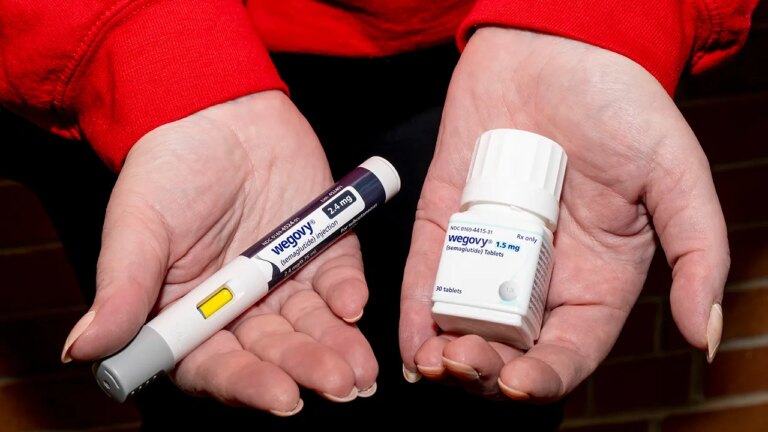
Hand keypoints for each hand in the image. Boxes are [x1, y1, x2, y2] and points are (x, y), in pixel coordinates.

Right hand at [62, 91, 376, 412]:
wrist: (216, 110)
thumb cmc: (167, 168)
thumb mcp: (137, 225)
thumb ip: (122, 288)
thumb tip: (84, 352)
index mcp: (190, 314)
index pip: (218, 365)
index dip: (248, 384)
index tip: (280, 397)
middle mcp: (241, 307)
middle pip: (274, 352)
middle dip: (305, 369)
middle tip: (337, 384)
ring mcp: (284, 280)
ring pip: (313, 326)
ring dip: (338, 346)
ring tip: (359, 369)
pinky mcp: (321, 250)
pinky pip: (340, 279)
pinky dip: (349, 292)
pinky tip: (353, 304)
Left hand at [399, 28, 728, 400]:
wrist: (558, 44)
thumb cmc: (623, 105)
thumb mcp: (675, 176)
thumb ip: (698, 253)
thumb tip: (706, 334)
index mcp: (595, 277)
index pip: (569, 348)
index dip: (545, 376)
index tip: (519, 385)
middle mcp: (538, 272)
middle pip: (510, 345)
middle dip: (486, 368)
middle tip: (465, 366)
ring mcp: (488, 247)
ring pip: (464, 318)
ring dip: (446, 350)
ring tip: (435, 361)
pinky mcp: (446, 217)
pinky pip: (427, 270)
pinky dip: (416, 308)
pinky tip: (412, 339)